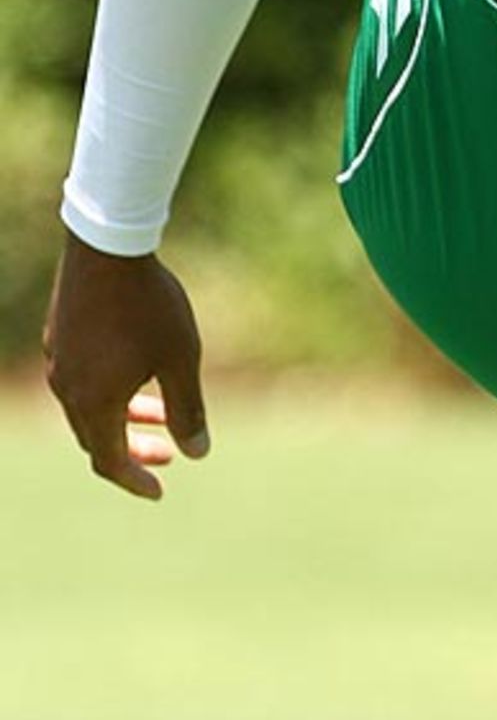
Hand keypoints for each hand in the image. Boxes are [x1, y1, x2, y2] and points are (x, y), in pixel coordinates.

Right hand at [43, 231, 209, 499]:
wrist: (107, 245)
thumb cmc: (149, 305)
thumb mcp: (180, 357)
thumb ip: (188, 409)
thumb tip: (198, 453)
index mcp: (93, 404)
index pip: (110, 462)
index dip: (136, 480)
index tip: (160, 490)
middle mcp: (66, 389)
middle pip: (96, 438)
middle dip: (133, 450)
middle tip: (169, 452)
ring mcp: (58, 360)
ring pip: (88, 406)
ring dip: (124, 416)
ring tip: (160, 411)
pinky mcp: (59, 334)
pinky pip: (81, 378)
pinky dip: (109, 389)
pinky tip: (135, 367)